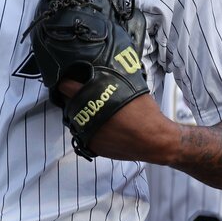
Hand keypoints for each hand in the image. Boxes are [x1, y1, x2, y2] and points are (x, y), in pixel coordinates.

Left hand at [55, 79, 175, 164]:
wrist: (155, 141)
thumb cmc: (146, 113)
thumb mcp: (129, 88)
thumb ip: (110, 82)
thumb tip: (99, 75)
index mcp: (93, 97)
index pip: (66, 86)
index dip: (66, 83)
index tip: (69, 81)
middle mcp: (86, 115)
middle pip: (66, 103)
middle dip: (71, 98)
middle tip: (80, 96)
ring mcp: (87, 132)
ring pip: (74, 119)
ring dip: (79, 114)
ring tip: (93, 112)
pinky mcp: (92, 145)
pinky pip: (84, 134)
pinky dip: (89, 128)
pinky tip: (102, 126)